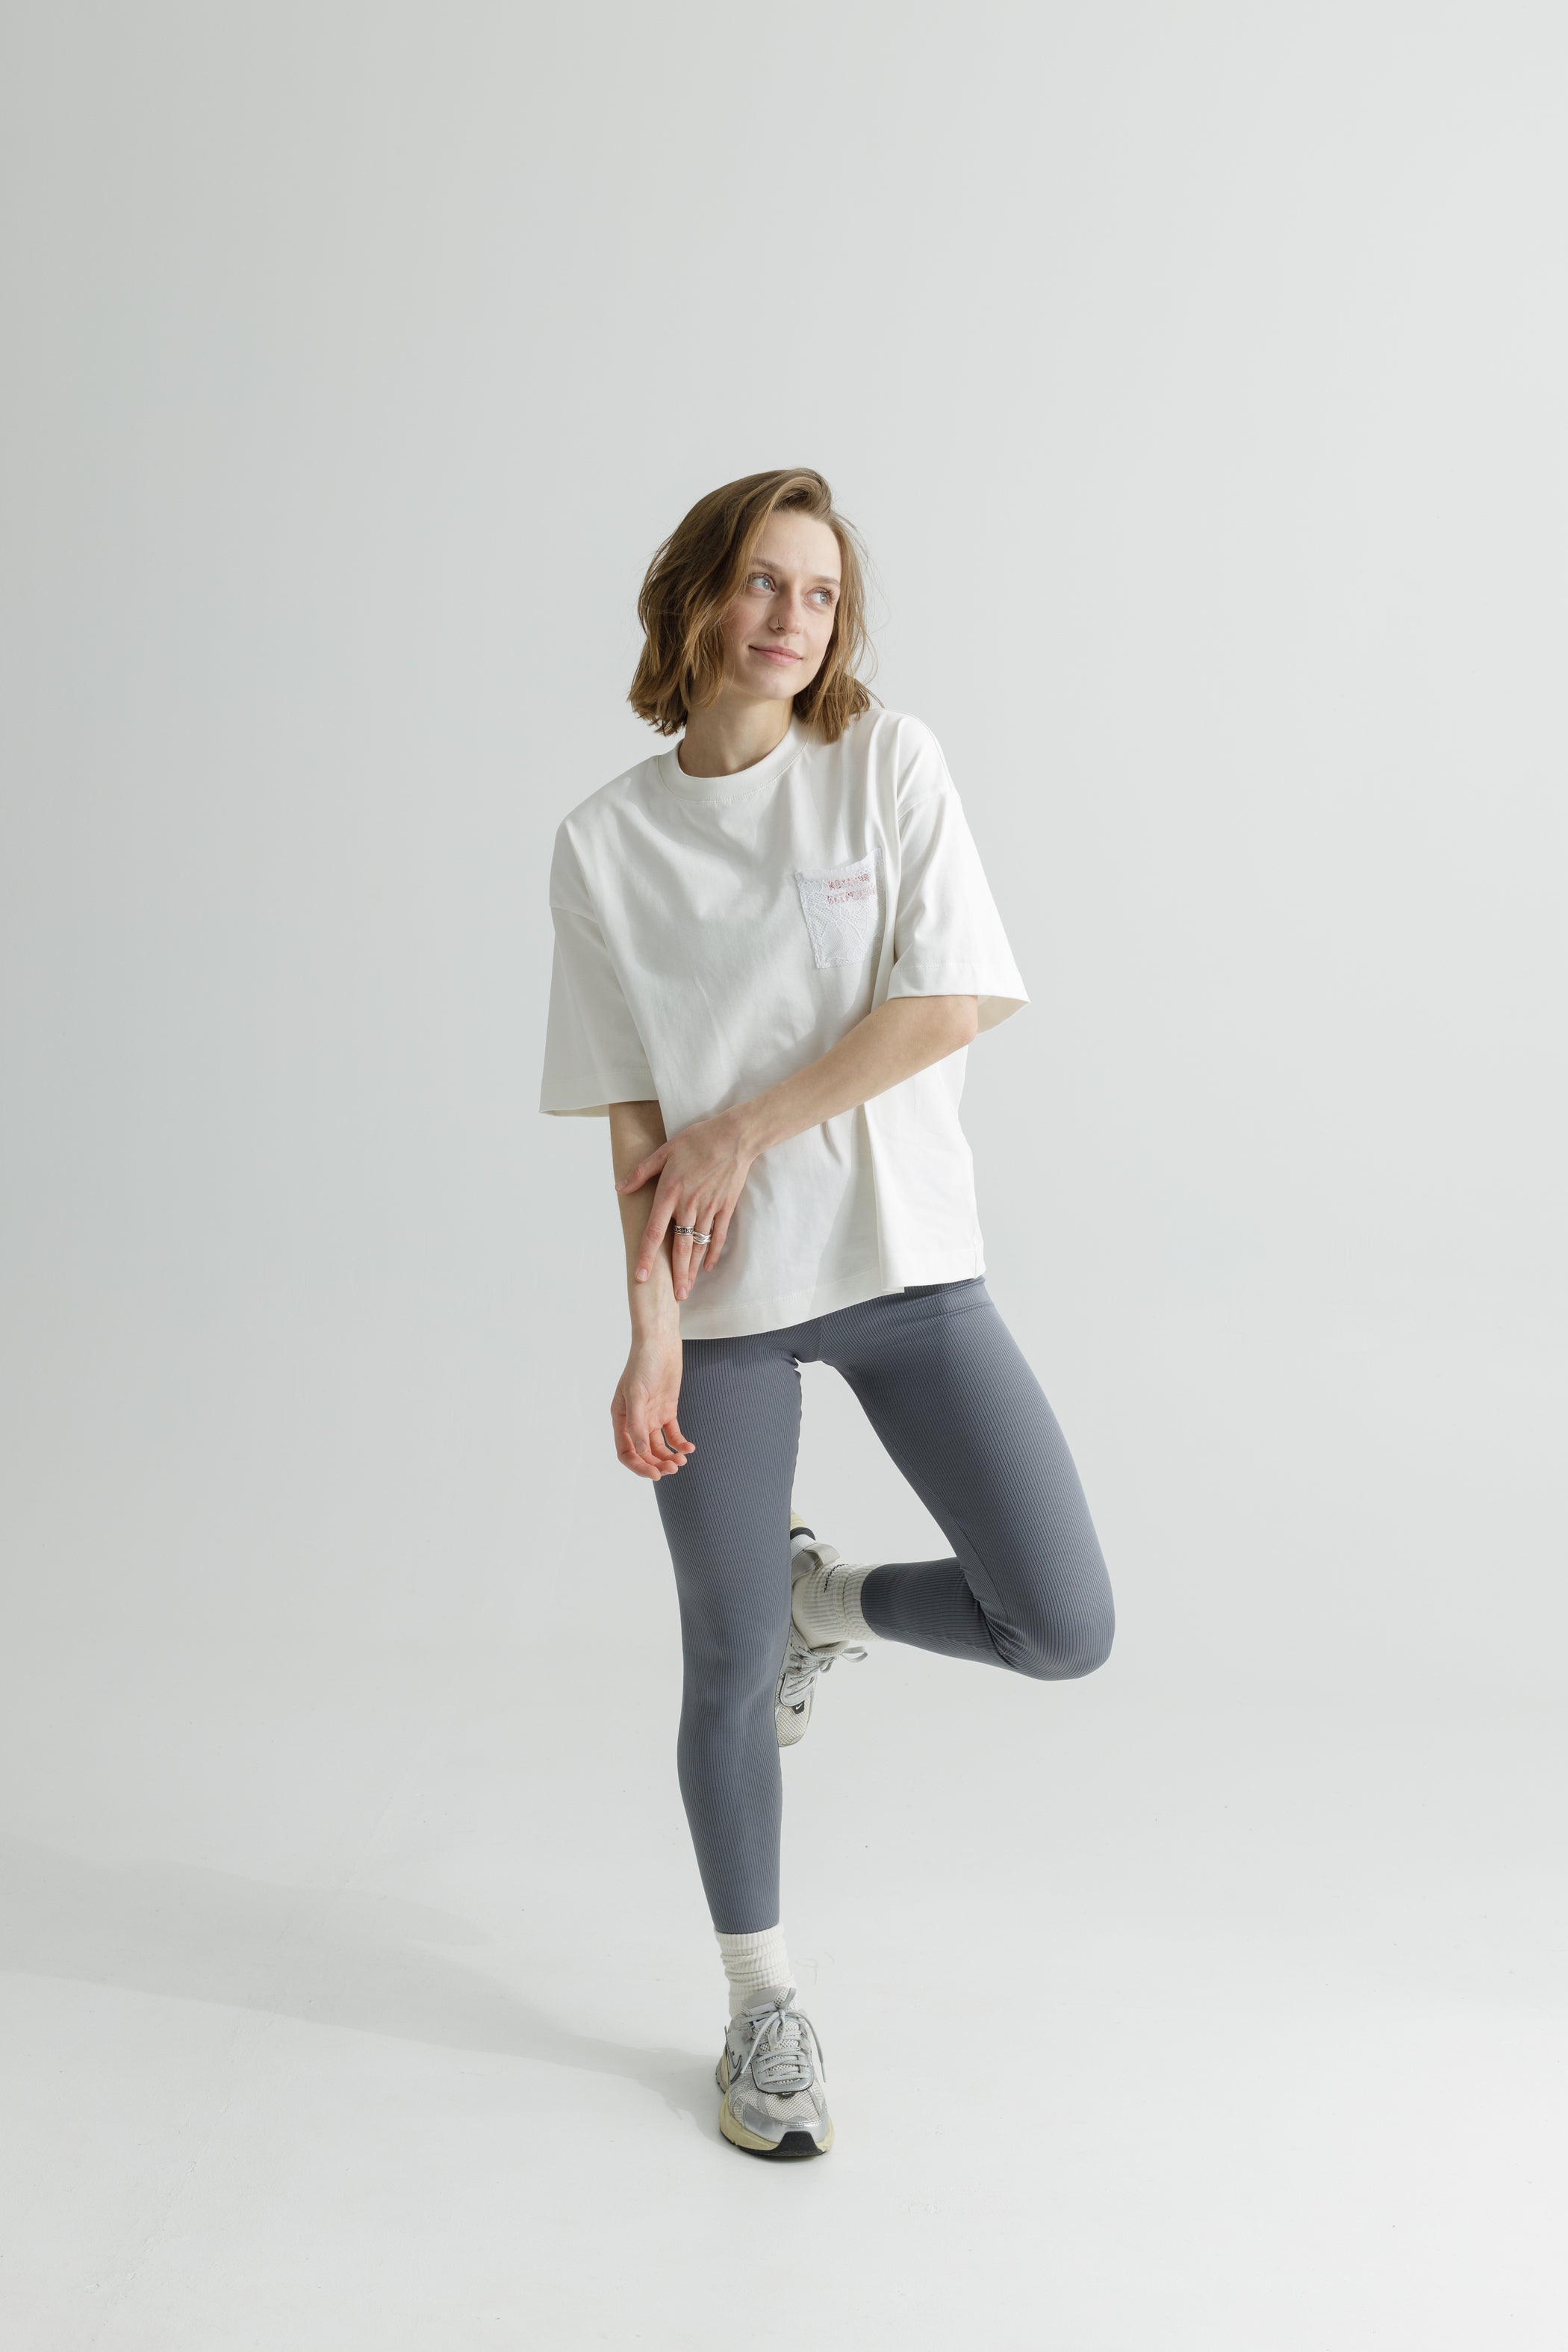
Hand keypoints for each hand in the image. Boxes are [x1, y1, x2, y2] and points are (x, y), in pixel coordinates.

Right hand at [611, 1327, 694, 1480]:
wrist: (660, 1343)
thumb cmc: (643, 1364)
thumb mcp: (636, 1394)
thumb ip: (636, 1423)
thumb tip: (641, 1452)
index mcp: (621, 1418)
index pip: (626, 1452)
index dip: (638, 1466)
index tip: (655, 1474)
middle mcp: (635, 1421)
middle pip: (644, 1454)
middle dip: (657, 1465)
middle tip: (674, 1469)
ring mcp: (651, 1417)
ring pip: (659, 1447)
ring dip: (669, 1457)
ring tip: (682, 1461)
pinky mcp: (667, 1411)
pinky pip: (673, 1435)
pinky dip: (680, 1444)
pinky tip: (689, 1449)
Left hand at [614, 1109, 755, 1303]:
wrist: (735, 1137)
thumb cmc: (697, 1140)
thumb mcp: (665, 1151)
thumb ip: (641, 1172)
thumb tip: (619, 1187)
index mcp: (670, 1193)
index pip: (654, 1231)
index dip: (646, 1256)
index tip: (640, 1276)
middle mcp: (689, 1206)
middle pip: (679, 1248)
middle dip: (675, 1275)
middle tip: (674, 1298)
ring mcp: (709, 1209)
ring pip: (698, 1246)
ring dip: (692, 1270)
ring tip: (687, 1290)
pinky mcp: (725, 1208)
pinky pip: (718, 1236)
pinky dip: (712, 1253)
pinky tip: (706, 1268)